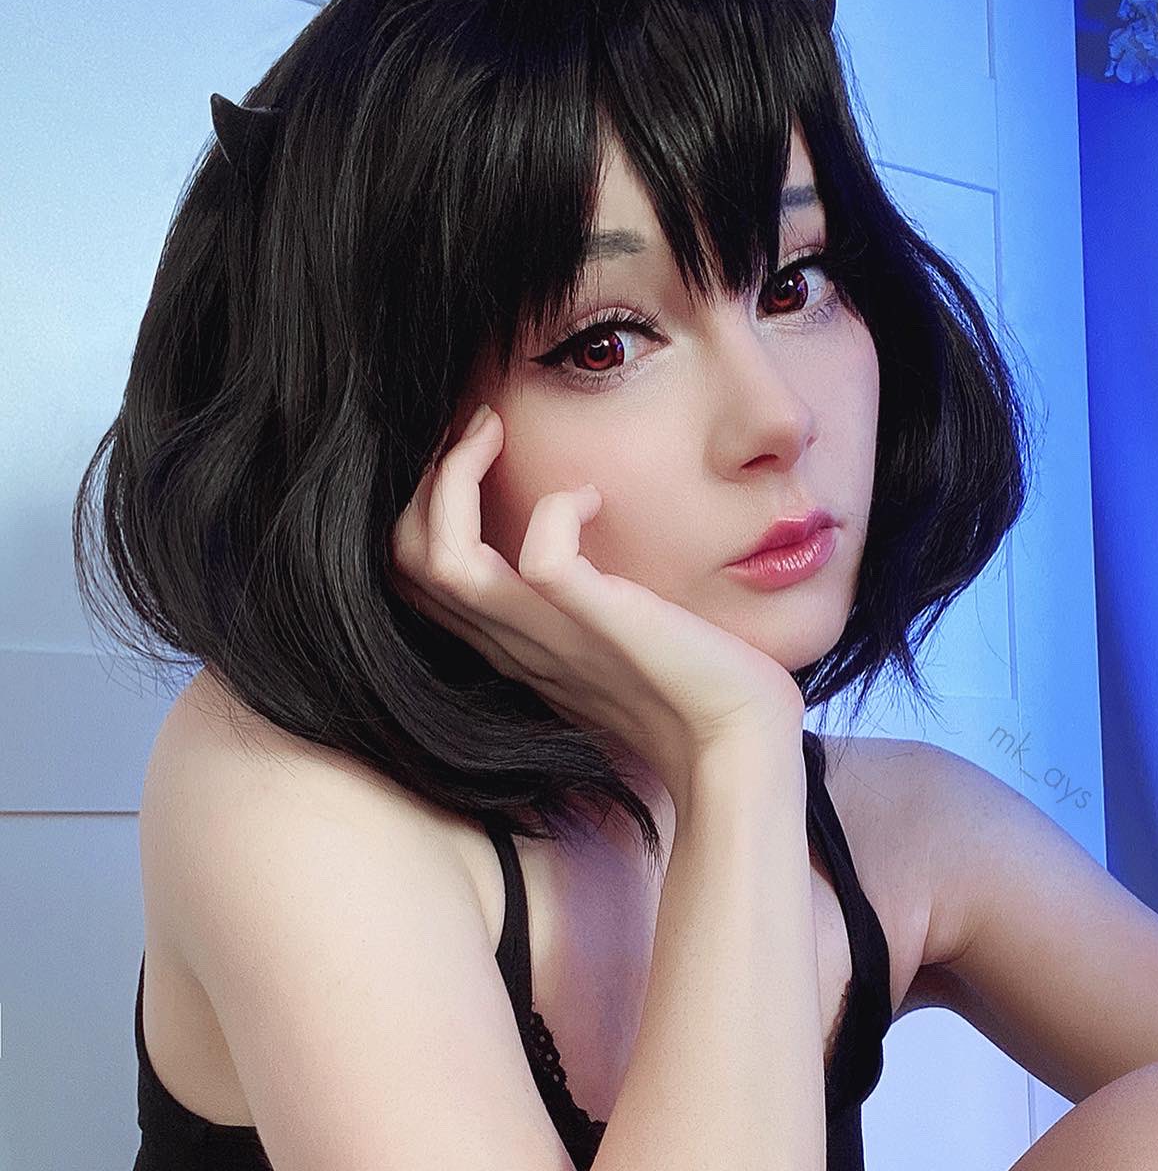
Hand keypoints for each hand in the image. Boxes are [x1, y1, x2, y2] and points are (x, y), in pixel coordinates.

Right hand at [389, 401, 805, 795]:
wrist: (739, 744)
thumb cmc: (689, 690)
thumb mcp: (610, 641)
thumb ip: (578, 605)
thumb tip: (574, 544)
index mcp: (512, 647)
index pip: (417, 578)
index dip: (420, 508)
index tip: (469, 456)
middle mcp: (516, 644)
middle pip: (406, 561)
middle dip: (425, 478)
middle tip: (480, 426)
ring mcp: (552, 638)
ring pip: (444, 558)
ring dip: (453, 477)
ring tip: (493, 430)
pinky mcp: (600, 625)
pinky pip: (542, 558)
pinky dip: (557, 508)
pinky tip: (595, 496)